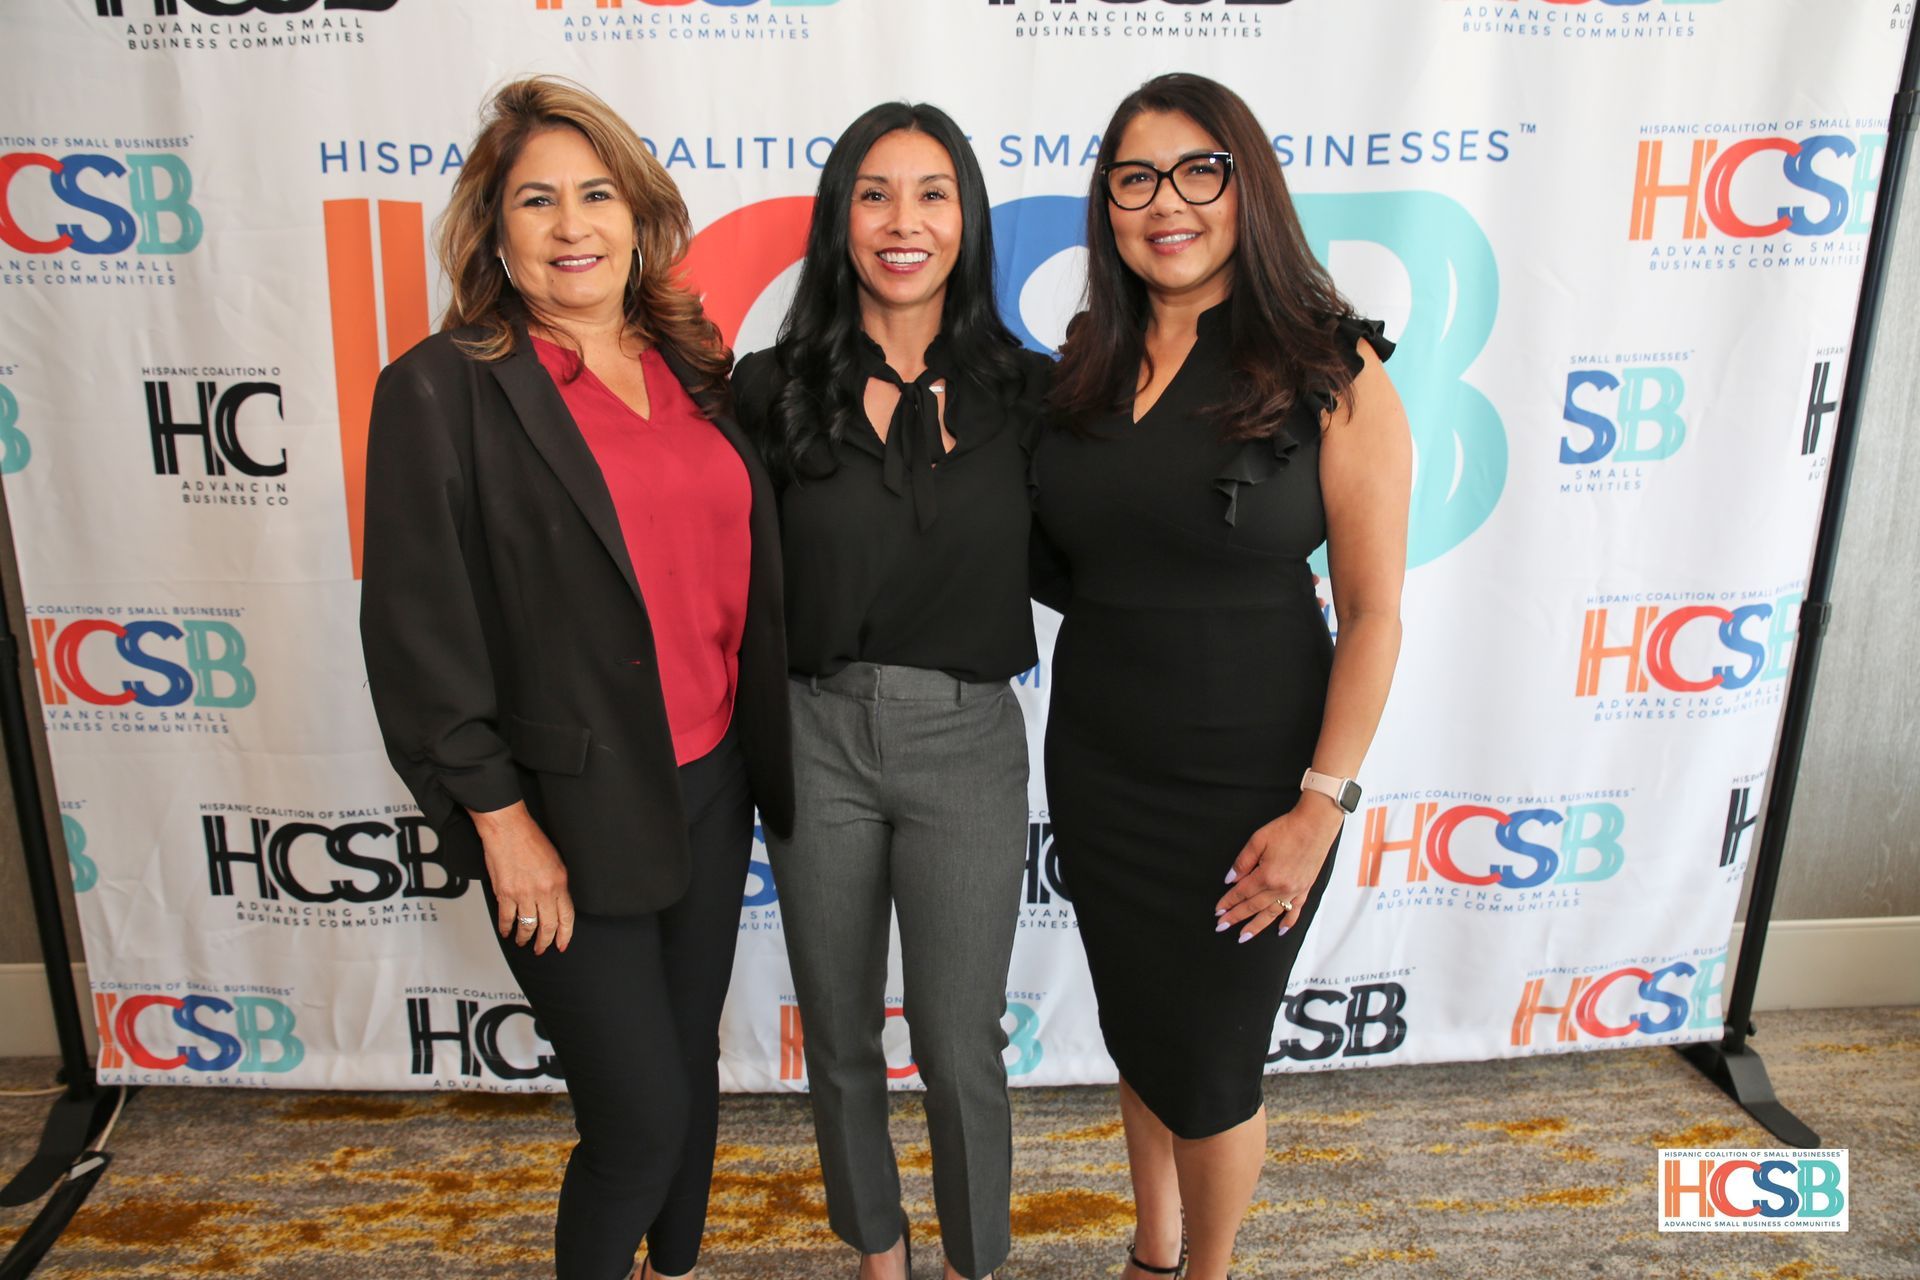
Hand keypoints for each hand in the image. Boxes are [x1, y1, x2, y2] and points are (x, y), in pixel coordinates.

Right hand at [470, 801, 574, 954]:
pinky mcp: (505, 893)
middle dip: (546, 942)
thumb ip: (558, 883)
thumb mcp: (556, 861)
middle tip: (542, 949)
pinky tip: (507, 931)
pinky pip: (507, 918)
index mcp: (559, 882)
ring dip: (525, 938)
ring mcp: (524, 894)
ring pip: (527, 926)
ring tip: (523, 942)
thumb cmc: (530, 839)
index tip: (562, 943)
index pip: (566, 916)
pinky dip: (506, 928)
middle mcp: (543, 891)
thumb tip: (557, 901)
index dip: (565, 934)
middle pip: (548, 926)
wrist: (508, 829)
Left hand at [1213, 796, 1343, 942]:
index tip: (1218, 911)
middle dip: (1236, 917)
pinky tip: (1280, 931)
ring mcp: (1294, 891)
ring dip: (1256, 926)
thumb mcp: (1258, 840)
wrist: (1315, 825)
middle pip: (1253, 906)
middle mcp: (1280, 888)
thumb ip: (1242, 862)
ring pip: (1272, 914)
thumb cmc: (1287, 829)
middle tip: (1222, 927)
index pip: (1241, 893)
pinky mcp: (1305, 889)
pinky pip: (1295, 911)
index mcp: (1266, 875)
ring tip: (1244, 937)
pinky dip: (1288, 922)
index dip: (1228, 902)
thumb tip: (1230, 879)